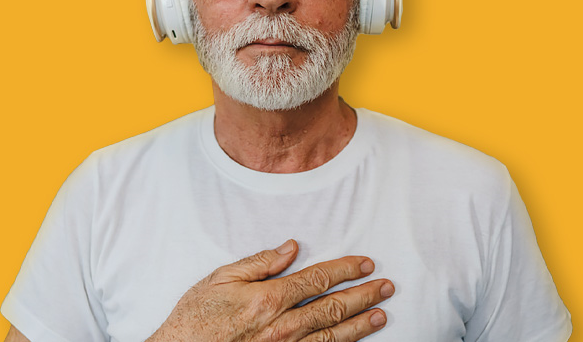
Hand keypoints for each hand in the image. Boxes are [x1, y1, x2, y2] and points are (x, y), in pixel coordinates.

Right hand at [147, 239, 393, 341]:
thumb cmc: (196, 318)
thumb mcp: (221, 279)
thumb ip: (260, 262)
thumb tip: (290, 248)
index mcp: (269, 298)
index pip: (317, 279)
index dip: (345, 270)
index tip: (365, 264)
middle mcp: (282, 326)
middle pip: (333, 307)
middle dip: (363, 295)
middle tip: (386, 286)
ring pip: (332, 335)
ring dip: (360, 324)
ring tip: (381, 314)